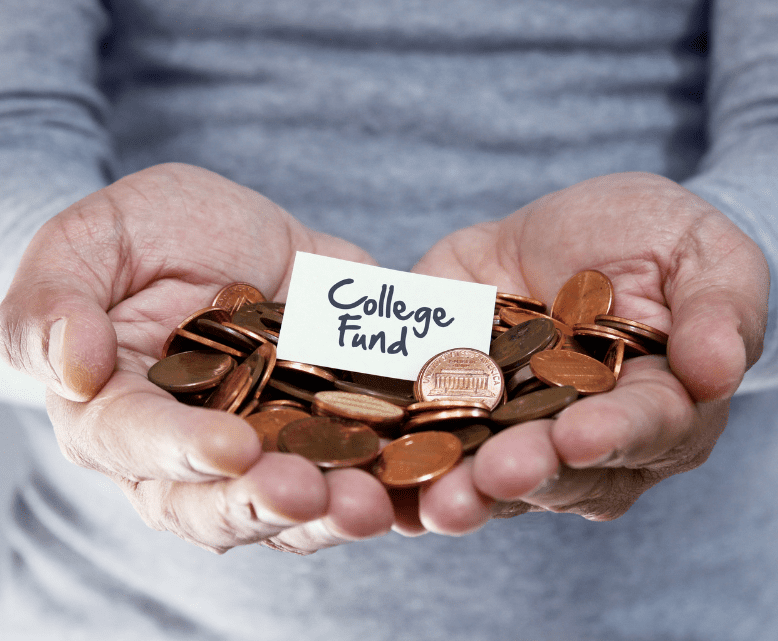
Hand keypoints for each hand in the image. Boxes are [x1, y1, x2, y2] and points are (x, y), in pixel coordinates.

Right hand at [0, 163, 393, 553]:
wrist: (226, 232)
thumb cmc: (145, 234)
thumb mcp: (91, 242)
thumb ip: (55, 303)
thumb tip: (71, 372)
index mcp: (118, 408)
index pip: (135, 443)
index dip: (179, 452)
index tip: (232, 447)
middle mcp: (187, 450)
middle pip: (214, 503)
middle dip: (262, 504)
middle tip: (311, 495)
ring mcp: (263, 447)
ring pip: (286, 509)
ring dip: (328, 515)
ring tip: (369, 506)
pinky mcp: (322, 431)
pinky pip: (348, 472)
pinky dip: (378, 482)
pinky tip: (409, 480)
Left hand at [407, 172, 768, 532]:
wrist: (560, 234)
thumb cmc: (647, 239)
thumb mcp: (697, 252)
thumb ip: (718, 309)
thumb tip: (716, 371)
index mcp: (654, 407)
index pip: (641, 429)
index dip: (613, 435)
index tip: (580, 436)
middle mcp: (581, 437)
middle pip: (557, 469)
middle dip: (527, 473)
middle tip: (495, 478)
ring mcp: (511, 430)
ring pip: (489, 472)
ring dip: (462, 488)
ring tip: (435, 500)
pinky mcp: (451, 408)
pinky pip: (427, 438)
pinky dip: (404, 460)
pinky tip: (382, 474)